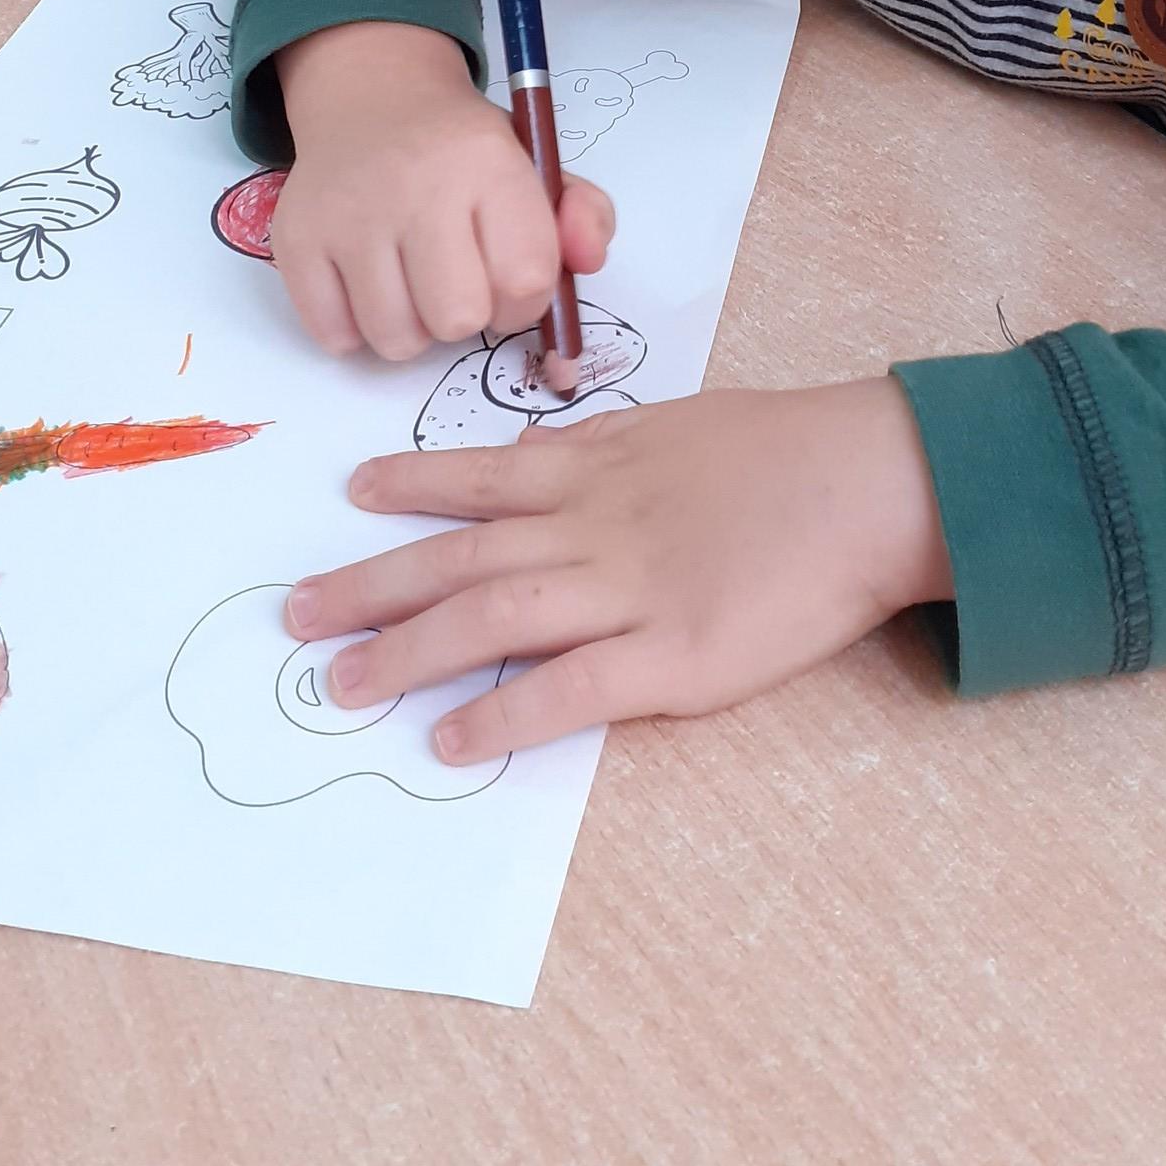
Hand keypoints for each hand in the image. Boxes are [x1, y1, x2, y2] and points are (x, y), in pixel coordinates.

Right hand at [271, 21, 612, 359]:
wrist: (372, 99)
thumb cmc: (464, 150)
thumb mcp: (535, 164)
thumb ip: (583, 216)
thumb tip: (587, 263)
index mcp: (487, 164)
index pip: (526, 278)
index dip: (528, 300)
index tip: (514, 281)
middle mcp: (416, 186)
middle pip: (458, 319)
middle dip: (470, 317)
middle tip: (462, 283)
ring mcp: (349, 216)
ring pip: (396, 339)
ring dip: (414, 327)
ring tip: (415, 282)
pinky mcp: (297, 240)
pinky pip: (336, 337)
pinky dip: (356, 328)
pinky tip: (370, 284)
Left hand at [285, 378, 953, 755]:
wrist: (870, 481)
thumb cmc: (790, 449)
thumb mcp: (684, 424)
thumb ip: (607, 448)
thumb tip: (541, 458)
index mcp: (602, 468)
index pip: (485, 479)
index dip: (413, 487)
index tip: (352, 492)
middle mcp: (596, 526)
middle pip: (462, 557)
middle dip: (372, 584)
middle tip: (295, 616)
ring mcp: (630, 591)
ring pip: (494, 620)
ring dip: (409, 652)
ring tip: (341, 682)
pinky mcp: (674, 657)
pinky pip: (570, 690)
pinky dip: (503, 714)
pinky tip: (450, 741)